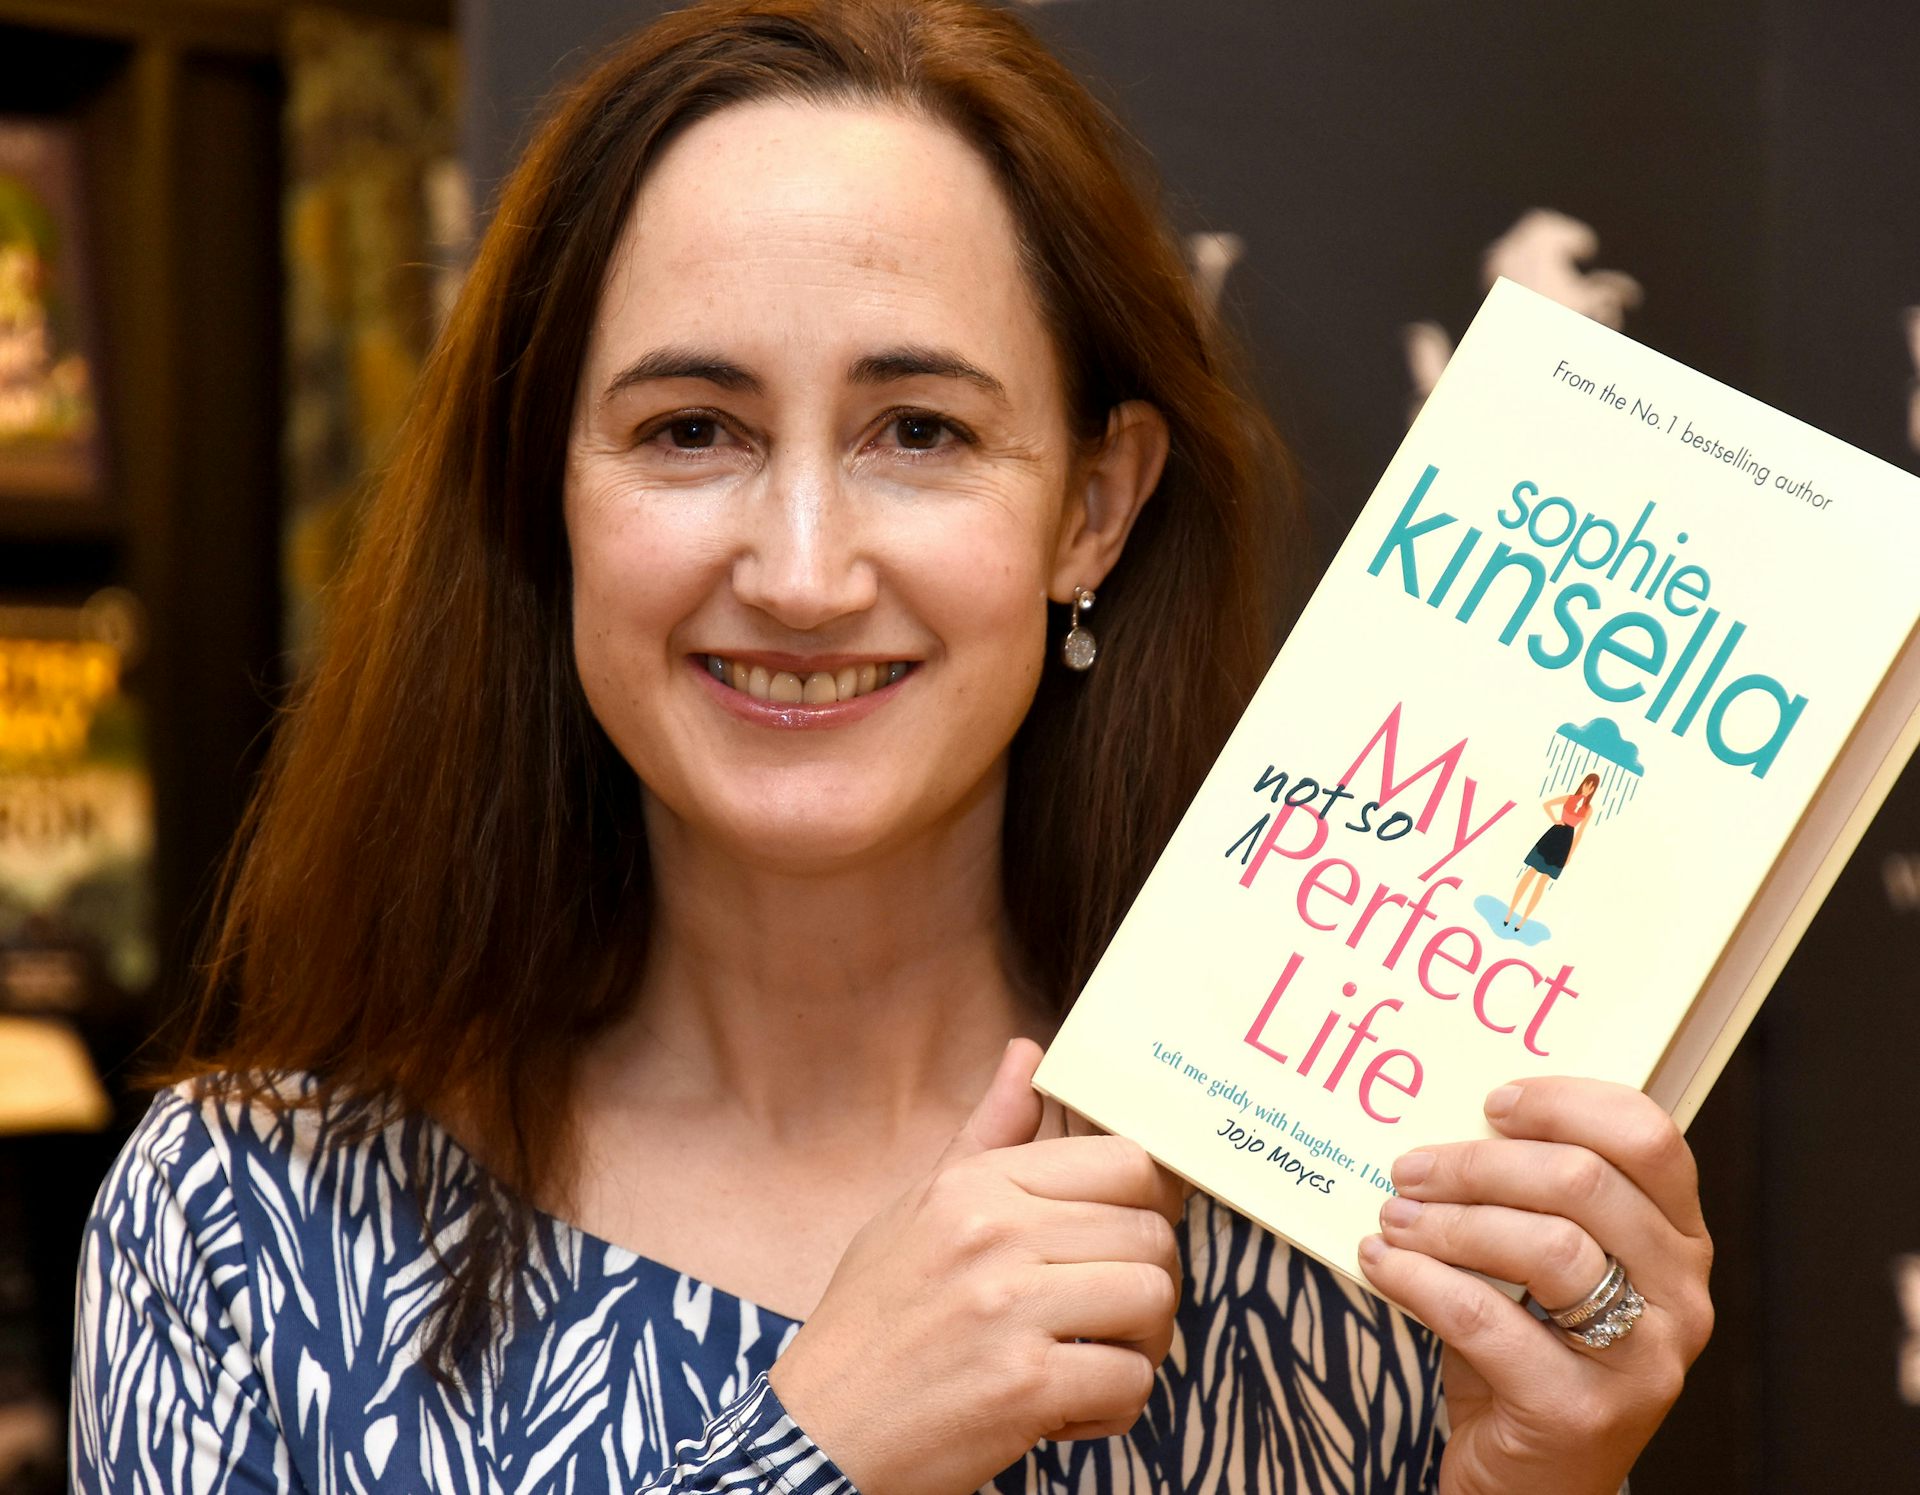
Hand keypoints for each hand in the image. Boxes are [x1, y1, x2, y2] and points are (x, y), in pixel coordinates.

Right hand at [767, 1038, 1187, 1494]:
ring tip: (1094, 1355)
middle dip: (1148, 1280)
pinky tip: (1067, 1409)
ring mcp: (1011, 1309)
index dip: (1149, 1204)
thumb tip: (1030, 1052)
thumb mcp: (917, 1208)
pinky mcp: (1025, 1387)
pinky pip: (1132, 1381)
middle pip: (1151, 1234)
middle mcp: (995, 1234)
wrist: (818, 1431)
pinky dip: (1113, 1406)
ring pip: (1153, 1300)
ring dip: (1141, 1342)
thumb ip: (988, 1133)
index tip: (1127, 1239)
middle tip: (1111, 1312)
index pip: (1125, 1161)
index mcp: (976, 1185)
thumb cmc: (874, 1318)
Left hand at [1357, 1077, 1712, 1494]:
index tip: (1493, 1102)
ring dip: (1450, 1221)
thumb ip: (1526, 1199)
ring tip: (1394, 1216)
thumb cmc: (1529, 1351)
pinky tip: (1383, 1264)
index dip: (1567, 1105)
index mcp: (1678, 1242)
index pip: (1649, 1139)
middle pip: (1586, 1184)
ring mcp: (1642, 1360)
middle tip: (1412, 1168)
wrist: (1529, 1480)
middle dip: (1481, 1163)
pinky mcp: (1582, 1413)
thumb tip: (1444, 1122)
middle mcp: (1680, 1297)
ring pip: (1546, 1247)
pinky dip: (1420, 1281)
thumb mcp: (1544, 1267)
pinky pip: (1487, 1320)